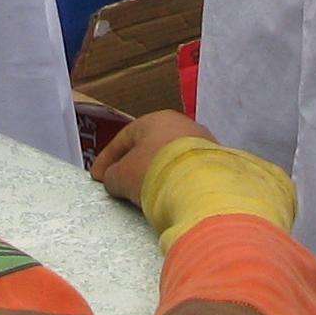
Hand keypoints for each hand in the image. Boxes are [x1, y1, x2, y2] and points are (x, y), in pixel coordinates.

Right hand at [90, 108, 208, 204]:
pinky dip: (175, 181)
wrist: (200, 186)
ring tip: (146, 193)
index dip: (107, 159)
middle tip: (121, 183)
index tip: (97, 176)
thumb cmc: (155, 172)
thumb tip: (114, 179)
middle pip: (150, 147)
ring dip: (156, 174)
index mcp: (156, 119)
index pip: (124, 138)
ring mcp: (203, 142)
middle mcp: (182, 124)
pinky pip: (188, 171)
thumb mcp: (122, 176)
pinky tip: (170, 195)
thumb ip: (112, 175)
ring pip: (170, 159)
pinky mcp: (217, 163)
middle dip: (133, 165)